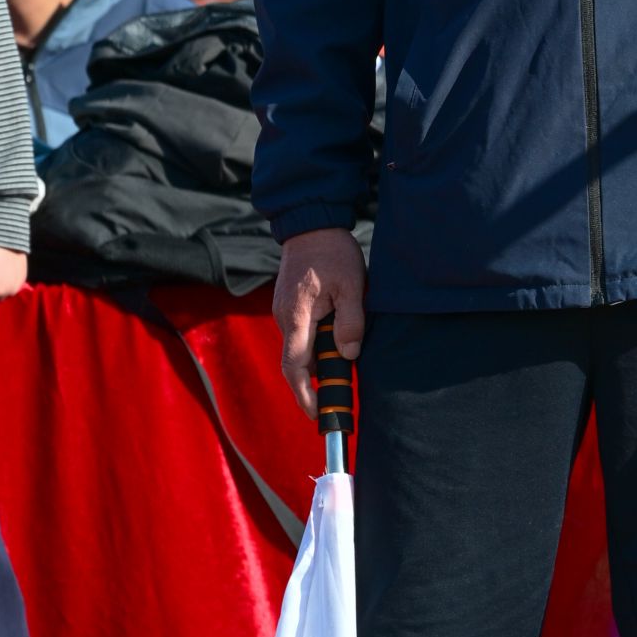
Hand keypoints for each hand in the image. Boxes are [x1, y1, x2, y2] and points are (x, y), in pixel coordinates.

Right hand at [274, 227, 367, 415]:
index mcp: (297, 316)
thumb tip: (348, 355)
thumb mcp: (351, 285)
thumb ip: (350, 322)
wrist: (311, 223)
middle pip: (297, 362)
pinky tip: (336, 344)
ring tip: (343, 371)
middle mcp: (285, 318)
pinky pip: (302, 335)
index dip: (304, 394)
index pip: (294, 366)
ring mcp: (285, 312)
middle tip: (337, 401)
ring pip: (301, 349)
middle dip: (315, 384)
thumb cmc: (333, 252)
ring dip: (319, 363)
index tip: (317, 414)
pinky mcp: (291, 306)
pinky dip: (317, 346)